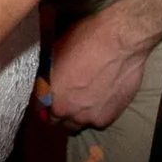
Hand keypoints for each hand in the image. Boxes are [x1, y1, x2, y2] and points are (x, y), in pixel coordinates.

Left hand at [42, 3, 150, 131]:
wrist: (121, 42)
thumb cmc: (86, 38)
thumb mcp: (57, 49)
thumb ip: (49, 73)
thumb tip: (48, 79)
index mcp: (47, 93)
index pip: (40, 107)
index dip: (46, 100)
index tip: (53, 95)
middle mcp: (64, 110)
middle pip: (57, 119)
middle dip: (61, 109)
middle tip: (71, 95)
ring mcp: (85, 118)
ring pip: (77, 124)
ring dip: (79, 114)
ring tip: (88, 97)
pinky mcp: (106, 119)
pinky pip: (96, 121)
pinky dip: (97, 112)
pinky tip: (103, 97)